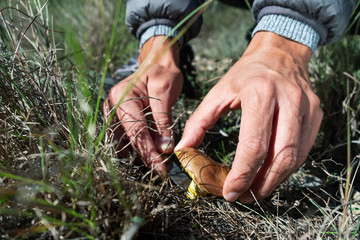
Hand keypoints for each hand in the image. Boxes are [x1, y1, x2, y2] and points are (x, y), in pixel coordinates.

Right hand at [104, 36, 182, 175]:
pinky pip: (127, 137)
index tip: (160, 169)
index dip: (148, 152)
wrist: (158, 62)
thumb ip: (163, 120)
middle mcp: (113, 106)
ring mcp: (114, 113)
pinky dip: (139, 147)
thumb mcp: (166, 92)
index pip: (136, 131)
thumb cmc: (162, 73)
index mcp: (122, 97)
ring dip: (141, 154)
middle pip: (127, 140)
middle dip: (144, 156)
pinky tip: (152, 154)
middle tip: (161, 171)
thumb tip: (164, 148)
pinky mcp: (121, 118)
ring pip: (125, 142)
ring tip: (158, 164)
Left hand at [175, 32, 322, 202]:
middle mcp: (288, 100)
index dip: (242, 175)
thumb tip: (183, 150)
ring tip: (256, 189)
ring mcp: (307, 108)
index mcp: (259, 94)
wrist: (280, 52)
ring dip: (276, 180)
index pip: (254, 145)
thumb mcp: (218, 92)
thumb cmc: (246, 74)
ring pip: (296, 157)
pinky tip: (271, 173)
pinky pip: (305, 150)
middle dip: (261, 184)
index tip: (229, 192)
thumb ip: (198, 121)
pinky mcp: (316, 114)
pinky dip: (287, 167)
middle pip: (280, 156)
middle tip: (244, 196)